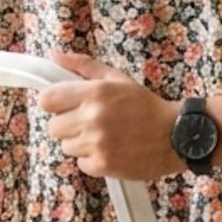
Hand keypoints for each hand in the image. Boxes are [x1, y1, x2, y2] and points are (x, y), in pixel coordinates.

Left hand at [38, 51, 180, 178]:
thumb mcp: (116, 78)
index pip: (47, 100)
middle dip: (68, 124)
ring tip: (103, 136)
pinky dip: (92, 159)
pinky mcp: (103, 165)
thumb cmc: (144, 104)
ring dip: (80, 143)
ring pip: (66, 146)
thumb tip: (54, 55)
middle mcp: (92, 117)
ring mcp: (97, 143)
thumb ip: (83, 66)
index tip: (65, 105)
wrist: (174, 135)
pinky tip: (110, 150)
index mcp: (94, 92)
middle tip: (89, 122)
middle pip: (53, 127)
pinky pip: (81, 164)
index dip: (54, 103)